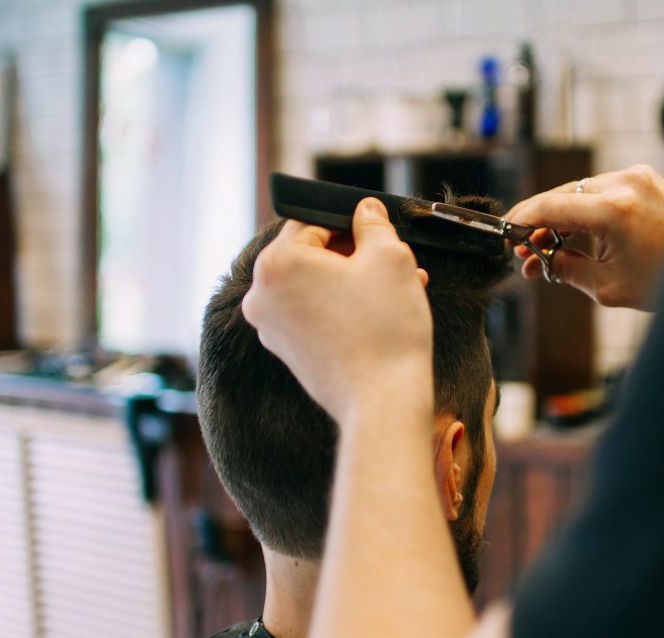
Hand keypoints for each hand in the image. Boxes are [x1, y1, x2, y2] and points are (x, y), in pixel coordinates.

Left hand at [242, 198, 432, 424]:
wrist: (384, 402)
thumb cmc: (385, 329)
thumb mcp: (390, 258)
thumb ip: (374, 224)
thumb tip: (365, 210)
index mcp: (277, 263)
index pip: (312, 221)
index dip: (351, 222)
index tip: (379, 232)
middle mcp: (261, 295)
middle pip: (312, 255)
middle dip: (356, 255)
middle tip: (396, 262)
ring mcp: (272, 328)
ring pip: (318, 286)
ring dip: (357, 281)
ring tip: (402, 288)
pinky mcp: (289, 352)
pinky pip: (316, 314)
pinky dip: (345, 308)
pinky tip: (383, 313)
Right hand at [507, 165, 663, 310]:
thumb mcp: (607, 287)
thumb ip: (566, 269)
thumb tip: (538, 258)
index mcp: (615, 210)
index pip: (551, 206)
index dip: (522, 219)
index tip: (506, 234)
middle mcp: (626, 183)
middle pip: (563, 196)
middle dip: (540, 224)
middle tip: (525, 251)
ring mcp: (638, 176)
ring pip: (580, 192)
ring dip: (562, 218)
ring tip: (550, 250)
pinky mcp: (646, 178)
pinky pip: (601, 190)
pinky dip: (584, 211)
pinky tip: (575, 235)